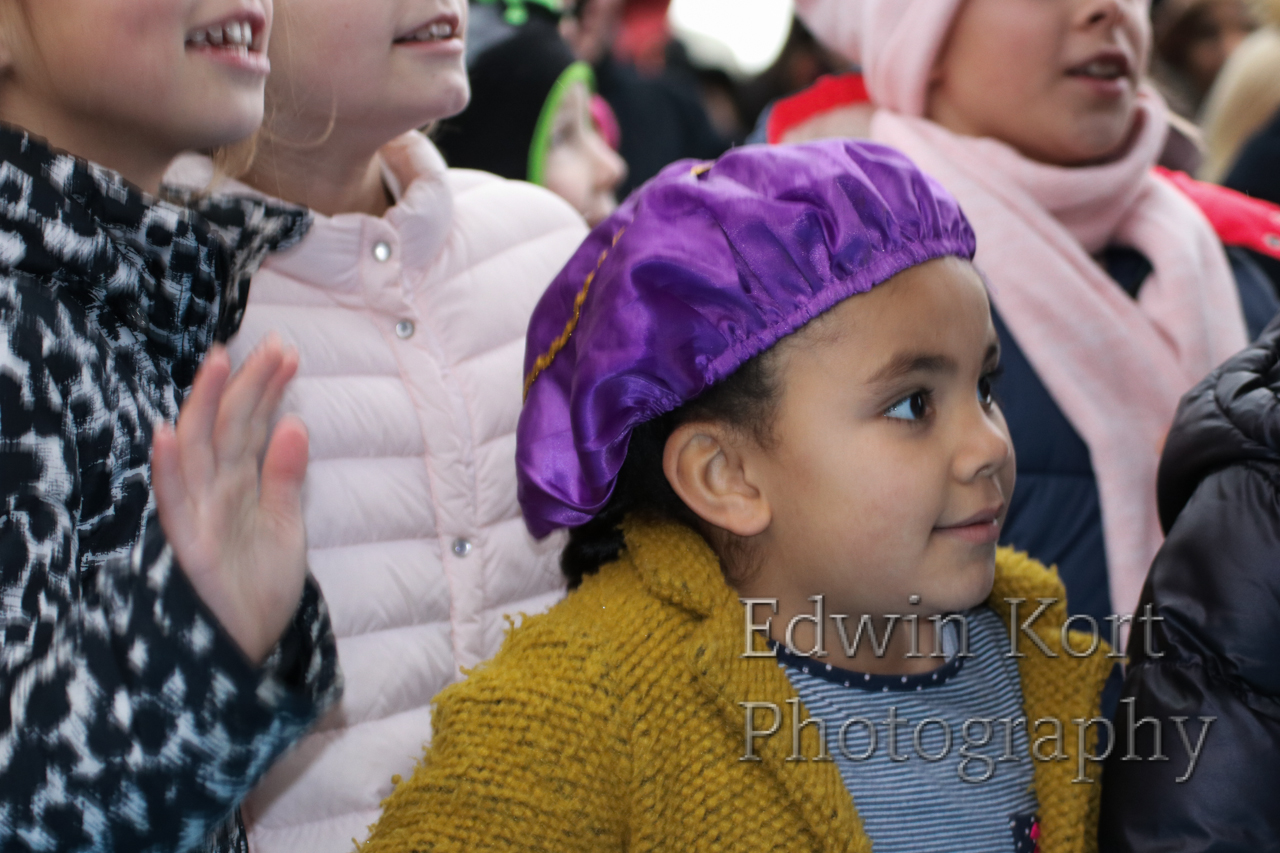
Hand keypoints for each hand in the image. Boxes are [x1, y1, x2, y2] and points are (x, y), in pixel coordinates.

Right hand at [151, 335, 308, 665]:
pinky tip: (167, 435)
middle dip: (247, 385)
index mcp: (239, 486)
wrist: (250, 650)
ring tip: (219, 362)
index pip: (251, 426)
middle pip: (228, 427)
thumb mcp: (285, 526)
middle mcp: (216, 493)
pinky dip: (168, 470)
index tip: (288, 352)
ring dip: (205, 407)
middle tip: (274, 343)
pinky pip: (174, 504)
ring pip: (198, 451)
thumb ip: (285, 477)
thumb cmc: (261, 589)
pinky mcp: (189, 547)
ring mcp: (200, 516)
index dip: (267, 389)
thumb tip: (296, 424)